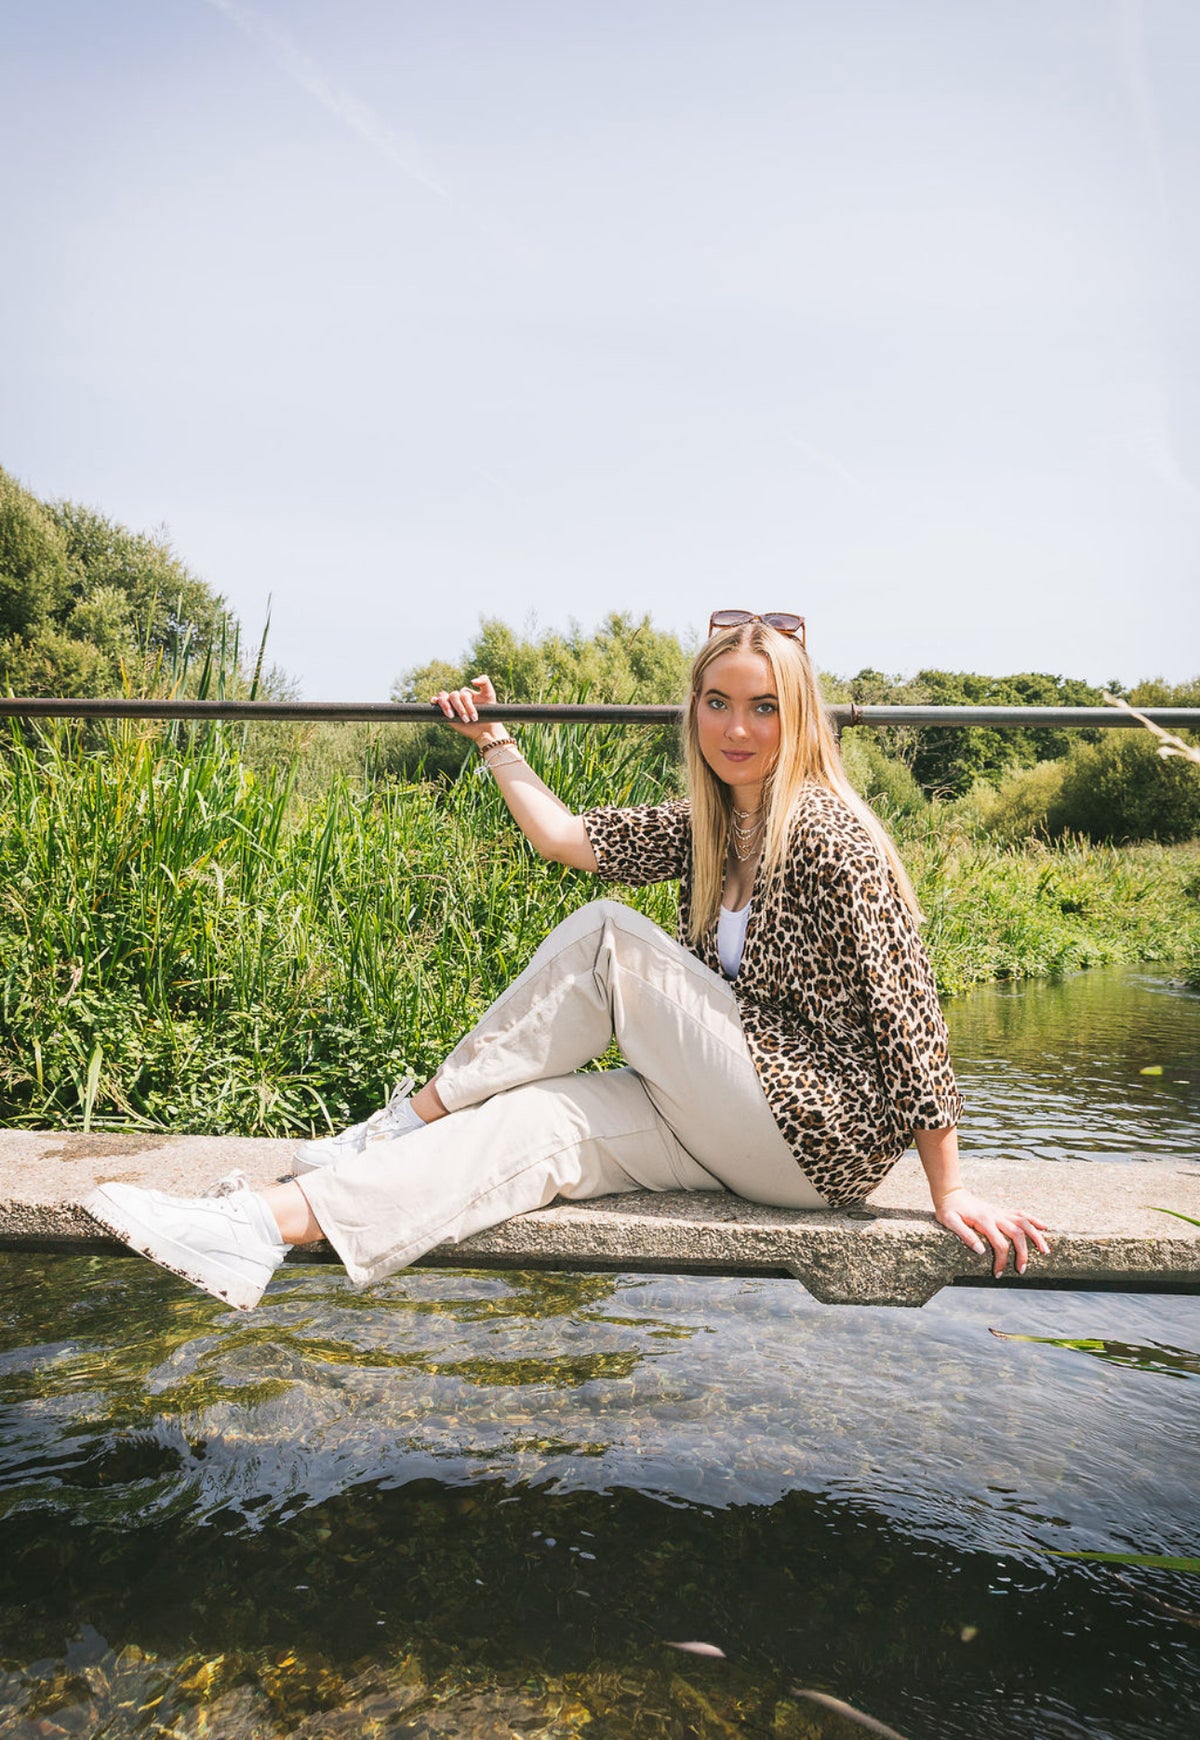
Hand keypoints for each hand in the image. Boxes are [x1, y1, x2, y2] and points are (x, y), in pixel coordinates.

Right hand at [431, 674, 498, 743]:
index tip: (475, 717)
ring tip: (451, 716)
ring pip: (443, 698)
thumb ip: (485, 682)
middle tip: (468, 720)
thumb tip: (471, 680)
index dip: (468, 705)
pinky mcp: (444, 712)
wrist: (484, 729)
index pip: (463, 694)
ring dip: (446, 706)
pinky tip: (435, 703)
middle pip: (453, 696)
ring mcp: (450, 704)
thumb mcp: (489, 694)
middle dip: (460, 709)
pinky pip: (436, 702)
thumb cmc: (488, 711)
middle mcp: (457, 698)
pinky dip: (434, 701)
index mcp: (465, 693)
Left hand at [934, 1188, 1050, 1277]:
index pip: (1000, 1244)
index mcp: (984, 1221)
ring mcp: (1000, 1212)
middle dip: (1023, 1253)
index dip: (1002, 1261)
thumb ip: (964, 1235)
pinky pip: (1021, 1214)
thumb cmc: (948, 1209)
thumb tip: (981, 1251)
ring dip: (1036, 1236)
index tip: (998, 1274)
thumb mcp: (949, 1222)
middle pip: (1017, 1234)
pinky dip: (1034, 1220)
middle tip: (1021, 1270)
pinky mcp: (1001, 1211)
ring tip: (1045, 1251)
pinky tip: (1044, 1227)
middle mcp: (996, 1215)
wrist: (950, 1193)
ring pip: (1024, 1222)